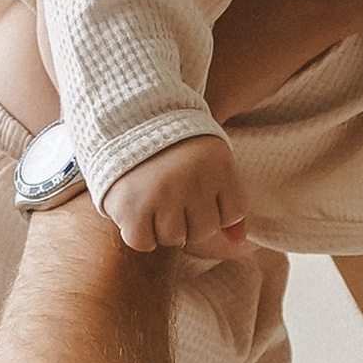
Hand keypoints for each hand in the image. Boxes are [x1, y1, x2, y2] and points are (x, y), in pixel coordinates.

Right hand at [97, 132, 247, 252]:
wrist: (124, 121)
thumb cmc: (174, 148)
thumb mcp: (210, 163)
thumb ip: (228, 202)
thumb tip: (237, 241)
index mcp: (218, 165)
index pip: (233, 215)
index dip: (218, 210)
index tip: (201, 190)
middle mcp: (192, 180)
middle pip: (204, 230)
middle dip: (190, 220)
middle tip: (172, 193)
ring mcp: (162, 193)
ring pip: (173, 238)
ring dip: (163, 227)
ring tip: (153, 200)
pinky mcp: (131, 207)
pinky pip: (142, 242)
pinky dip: (139, 233)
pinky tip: (137, 211)